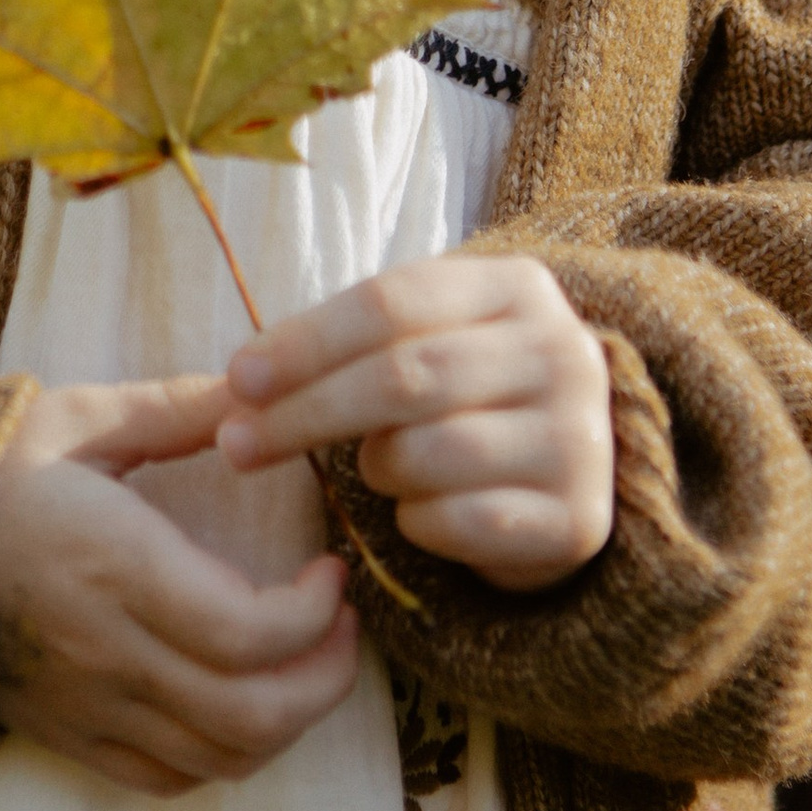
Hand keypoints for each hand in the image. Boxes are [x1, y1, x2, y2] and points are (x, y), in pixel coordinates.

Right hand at [0, 377, 360, 795]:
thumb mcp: (80, 419)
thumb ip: (179, 411)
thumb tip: (264, 394)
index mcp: (115, 568)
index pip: (248, 633)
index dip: (317, 616)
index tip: (331, 570)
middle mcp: (106, 653)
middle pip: (252, 714)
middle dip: (327, 679)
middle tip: (345, 625)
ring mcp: (89, 707)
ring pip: (223, 759)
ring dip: (288, 722)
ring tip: (308, 663)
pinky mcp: (72, 737)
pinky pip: (171, 779)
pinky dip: (225, 756)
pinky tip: (240, 701)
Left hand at [216, 254, 614, 592]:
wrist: (566, 472)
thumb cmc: (466, 397)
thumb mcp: (421, 343)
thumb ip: (340, 349)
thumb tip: (231, 390)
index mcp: (517, 287)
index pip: (391, 303)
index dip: (304, 342)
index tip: (237, 380)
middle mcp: (563, 354)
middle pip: (404, 376)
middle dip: (305, 412)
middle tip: (237, 446)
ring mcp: (581, 439)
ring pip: (430, 454)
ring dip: (376, 469)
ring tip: (376, 469)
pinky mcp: (580, 520)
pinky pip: (461, 523)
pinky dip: (418, 522)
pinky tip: (420, 514)